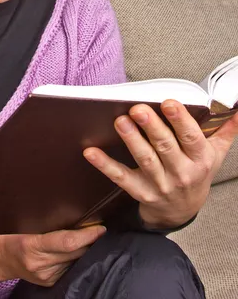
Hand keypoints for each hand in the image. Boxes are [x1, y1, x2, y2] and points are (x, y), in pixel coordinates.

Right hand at [0, 225, 104, 285]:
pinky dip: (76, 258)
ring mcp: (45, 277)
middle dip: (90, 242)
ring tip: (92, 238)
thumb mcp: (27, 223)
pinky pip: (70, 268)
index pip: (67, 241)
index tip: (101, 227)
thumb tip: (79, 216)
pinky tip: (80, 250)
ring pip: (75, 261)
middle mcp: (40, 264)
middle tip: (100, 229)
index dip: (87, 235)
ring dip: (85, 251)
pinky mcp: (49, 283)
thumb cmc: (11, 233)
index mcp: (32, 245)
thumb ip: (50, 223)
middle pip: (75, 253)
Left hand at [83, 100, 237, 228]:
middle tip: (138, 108)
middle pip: (165, 147)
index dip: (180, 120)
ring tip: (120, 122)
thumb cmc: (197, 174)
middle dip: (152, 127)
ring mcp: (159, 184)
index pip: (191, 138)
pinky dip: (105, 165)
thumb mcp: (215, 154)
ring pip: (144, 160)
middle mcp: (181, 173)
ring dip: (131, 140)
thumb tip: (236, 109)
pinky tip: (91, 152)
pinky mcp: (140, 192)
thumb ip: (225, 131)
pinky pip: (121, 177)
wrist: (182, 211)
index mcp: (200, 160)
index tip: (169, 103)